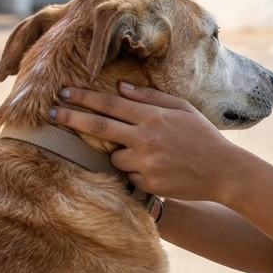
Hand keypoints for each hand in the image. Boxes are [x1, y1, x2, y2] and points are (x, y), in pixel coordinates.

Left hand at [50, 83, 241, 202]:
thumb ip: (150, 97)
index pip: (109, 104)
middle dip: (71, 118)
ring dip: (120, 152)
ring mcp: (144, 163)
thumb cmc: (202, 135)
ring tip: (149, 153)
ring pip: (114, 156)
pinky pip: (128, 175)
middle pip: (98, 127)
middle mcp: (145, 138)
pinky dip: (134, 170)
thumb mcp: (181, 108)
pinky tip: (157, 167)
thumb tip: (121, 88)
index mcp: (152, 116)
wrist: (222, 172)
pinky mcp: (146, 184)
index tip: (63, 92)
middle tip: (50, 113)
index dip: (83, 98)